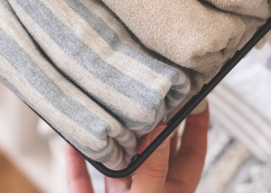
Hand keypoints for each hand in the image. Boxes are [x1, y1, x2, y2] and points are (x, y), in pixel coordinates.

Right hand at [66, 105, 208, 192]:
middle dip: (152, 123)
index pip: (191, 154)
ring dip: (112, 139)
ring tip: (110, 110)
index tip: (197, 98)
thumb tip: (159, 128)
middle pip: (153, 152)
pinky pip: (82, 180)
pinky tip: (72, 142)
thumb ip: (153, 169)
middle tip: (150, 92)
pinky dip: (77, 160)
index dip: (197, 126)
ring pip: (117, 164)